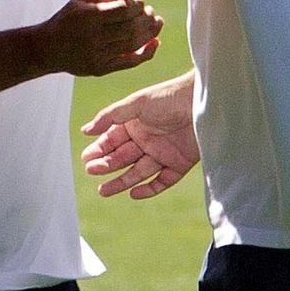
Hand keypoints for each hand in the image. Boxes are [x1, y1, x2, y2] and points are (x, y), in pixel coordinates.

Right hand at [34, 0, 162, 77]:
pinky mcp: (100, 69)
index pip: (123, 10)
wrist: (47, 48)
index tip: (139, 0)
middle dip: (146, 18)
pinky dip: (146, 54)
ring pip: (132, 44)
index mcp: (88, 17)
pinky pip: (129, 62)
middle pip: (131, 28)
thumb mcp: (81, 1)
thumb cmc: (67, 19)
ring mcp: (97, 55)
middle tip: (151, 12)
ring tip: (157, 23)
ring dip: (150, 33)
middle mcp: (93, 37)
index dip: (137, 4)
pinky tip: (155, 43)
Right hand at [80, 70, 198, 199]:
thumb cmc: (170, 97)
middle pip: (122, 157)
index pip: (112, 140)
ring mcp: (163, 153)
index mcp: (135, 124)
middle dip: (106, 166)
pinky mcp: (179, 164)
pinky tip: (134, 194)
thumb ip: (110, 116)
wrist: (203, 102)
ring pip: (138, 172)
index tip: (86, 159)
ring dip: (121, 181)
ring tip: (103, 191)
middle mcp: (147, 139)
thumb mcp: (136, 103)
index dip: (99, 150)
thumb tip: (86, 130)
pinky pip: (162, 181)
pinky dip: (149, 189)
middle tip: (91, 172)